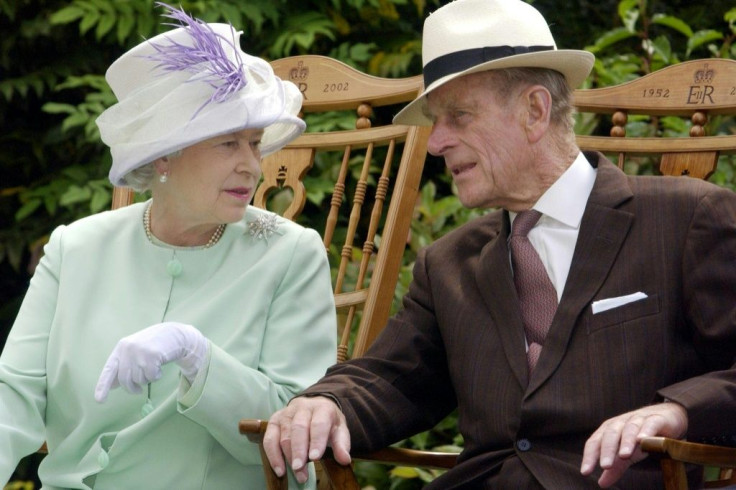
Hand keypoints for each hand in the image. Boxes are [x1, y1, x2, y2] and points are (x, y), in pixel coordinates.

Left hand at [94, 322, 208, 401]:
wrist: (173, 333)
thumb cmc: (152, 346)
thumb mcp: (135, 353)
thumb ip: (123, 366)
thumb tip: (112, 385)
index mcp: (121, 348)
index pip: (109, 370)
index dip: (103, 385)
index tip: (99, 400)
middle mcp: (128, 349)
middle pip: (125, 379)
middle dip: (132, 388)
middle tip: (138, 391)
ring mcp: (140, 352)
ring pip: (139, 379)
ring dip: (147, 379)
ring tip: (153, 367)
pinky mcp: (153, 355)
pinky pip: (152, 377)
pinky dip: (157, 376)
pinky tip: (160, 366)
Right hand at [263, 396, 350, 483]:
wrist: (315, 406)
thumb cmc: (328, 421)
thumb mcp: (339, 430)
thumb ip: (342, 444)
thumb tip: (345, 460)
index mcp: (321, 408)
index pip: (318, 423)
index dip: (316, 440)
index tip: (315, 458)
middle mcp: (302, 407)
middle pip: (298, 428)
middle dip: (299, 450)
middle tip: (300, 468)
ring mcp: (286, 413)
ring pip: (284, 434)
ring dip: (288, 456)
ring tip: (296, 472)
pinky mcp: (274, 421)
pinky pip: (269, 438)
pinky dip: (273, 455)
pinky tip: (280, 469)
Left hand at [580, 402, 687, 487]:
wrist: (664, 417)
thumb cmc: (640, 436)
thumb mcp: (627, 452)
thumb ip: (616, 466)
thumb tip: (601, 483)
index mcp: (609, 430)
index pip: (595, 442)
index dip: (589, 456)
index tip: (585, 472)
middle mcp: (620, 423)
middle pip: (610, 434)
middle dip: (607, 450)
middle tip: (605, 466)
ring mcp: (638, 420)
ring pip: (629, 429)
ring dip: (626, 441)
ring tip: (624, 455)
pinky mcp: (656, 419)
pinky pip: (650, 424)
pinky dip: (646, 431)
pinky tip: (643, 440)